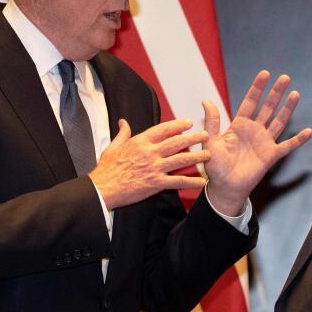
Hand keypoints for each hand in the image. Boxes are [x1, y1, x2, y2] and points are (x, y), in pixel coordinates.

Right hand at [89, 118, 210, 209]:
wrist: (103, 189)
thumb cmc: (106, 169)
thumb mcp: (112, 147)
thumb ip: (122, 134)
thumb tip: (123, 122)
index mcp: (140, 142)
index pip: (163, 129)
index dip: (177, 125)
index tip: (188, 122)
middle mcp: (149, 153)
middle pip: (176, 142)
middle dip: (192, 138)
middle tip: (205, 134)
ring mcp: (154, 168)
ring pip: (180, 159)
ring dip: (196, 156)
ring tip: (208, 154)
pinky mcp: (156, 184)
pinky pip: (177, 181)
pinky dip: (191, 181)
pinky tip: (201, 181)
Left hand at [202, 70, 311, 215]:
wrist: (225, 187)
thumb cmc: (215, 166)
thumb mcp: (210, 141)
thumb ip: (211, 122)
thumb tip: (206, 101)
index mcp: (239, 124)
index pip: (250, 102)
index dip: (257, 88)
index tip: (265, 74)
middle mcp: (254, 130)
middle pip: (267, 107)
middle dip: (275, 92)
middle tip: (284, 77)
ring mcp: (264, 141)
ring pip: (279, 121)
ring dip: (287, 108)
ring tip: (295, 93)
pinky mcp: (271, 155)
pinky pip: (287, 146)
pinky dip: (298, 140)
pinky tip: (308, 131)